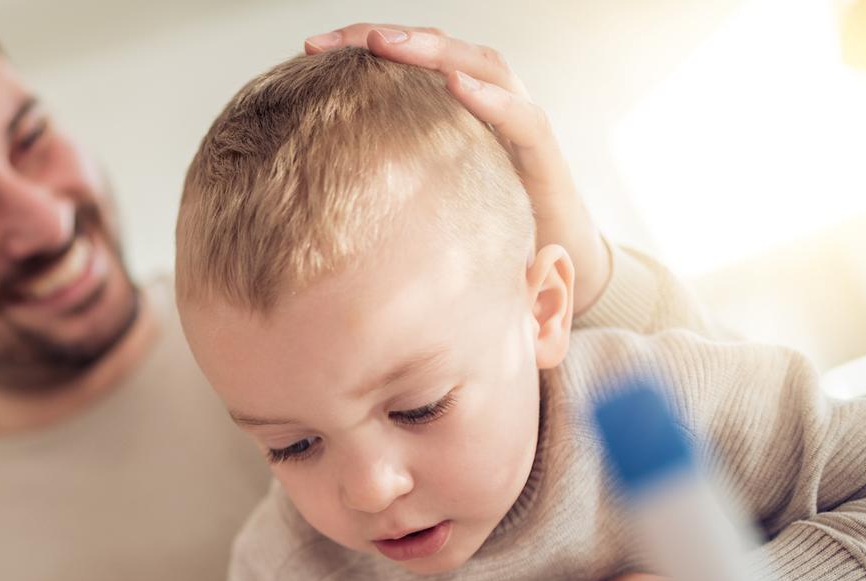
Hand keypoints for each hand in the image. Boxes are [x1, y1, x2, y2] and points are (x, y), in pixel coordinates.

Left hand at [304, 24, 610, 308]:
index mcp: (454, 107)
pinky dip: (492, 98)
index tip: (309, 49)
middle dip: (383, 36)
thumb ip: (386, 176)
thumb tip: (313, 178)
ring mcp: (519, 121)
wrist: (555, 260)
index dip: (361, 47)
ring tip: (385, 44)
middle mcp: (489, 101)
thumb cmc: (481, 227)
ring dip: (433, 52)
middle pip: (438, 48)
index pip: (409, 60)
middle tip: (330, 41)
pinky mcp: (544, 153)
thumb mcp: (423, 196)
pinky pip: (522, 116)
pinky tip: (456, 86)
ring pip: (481, 65)